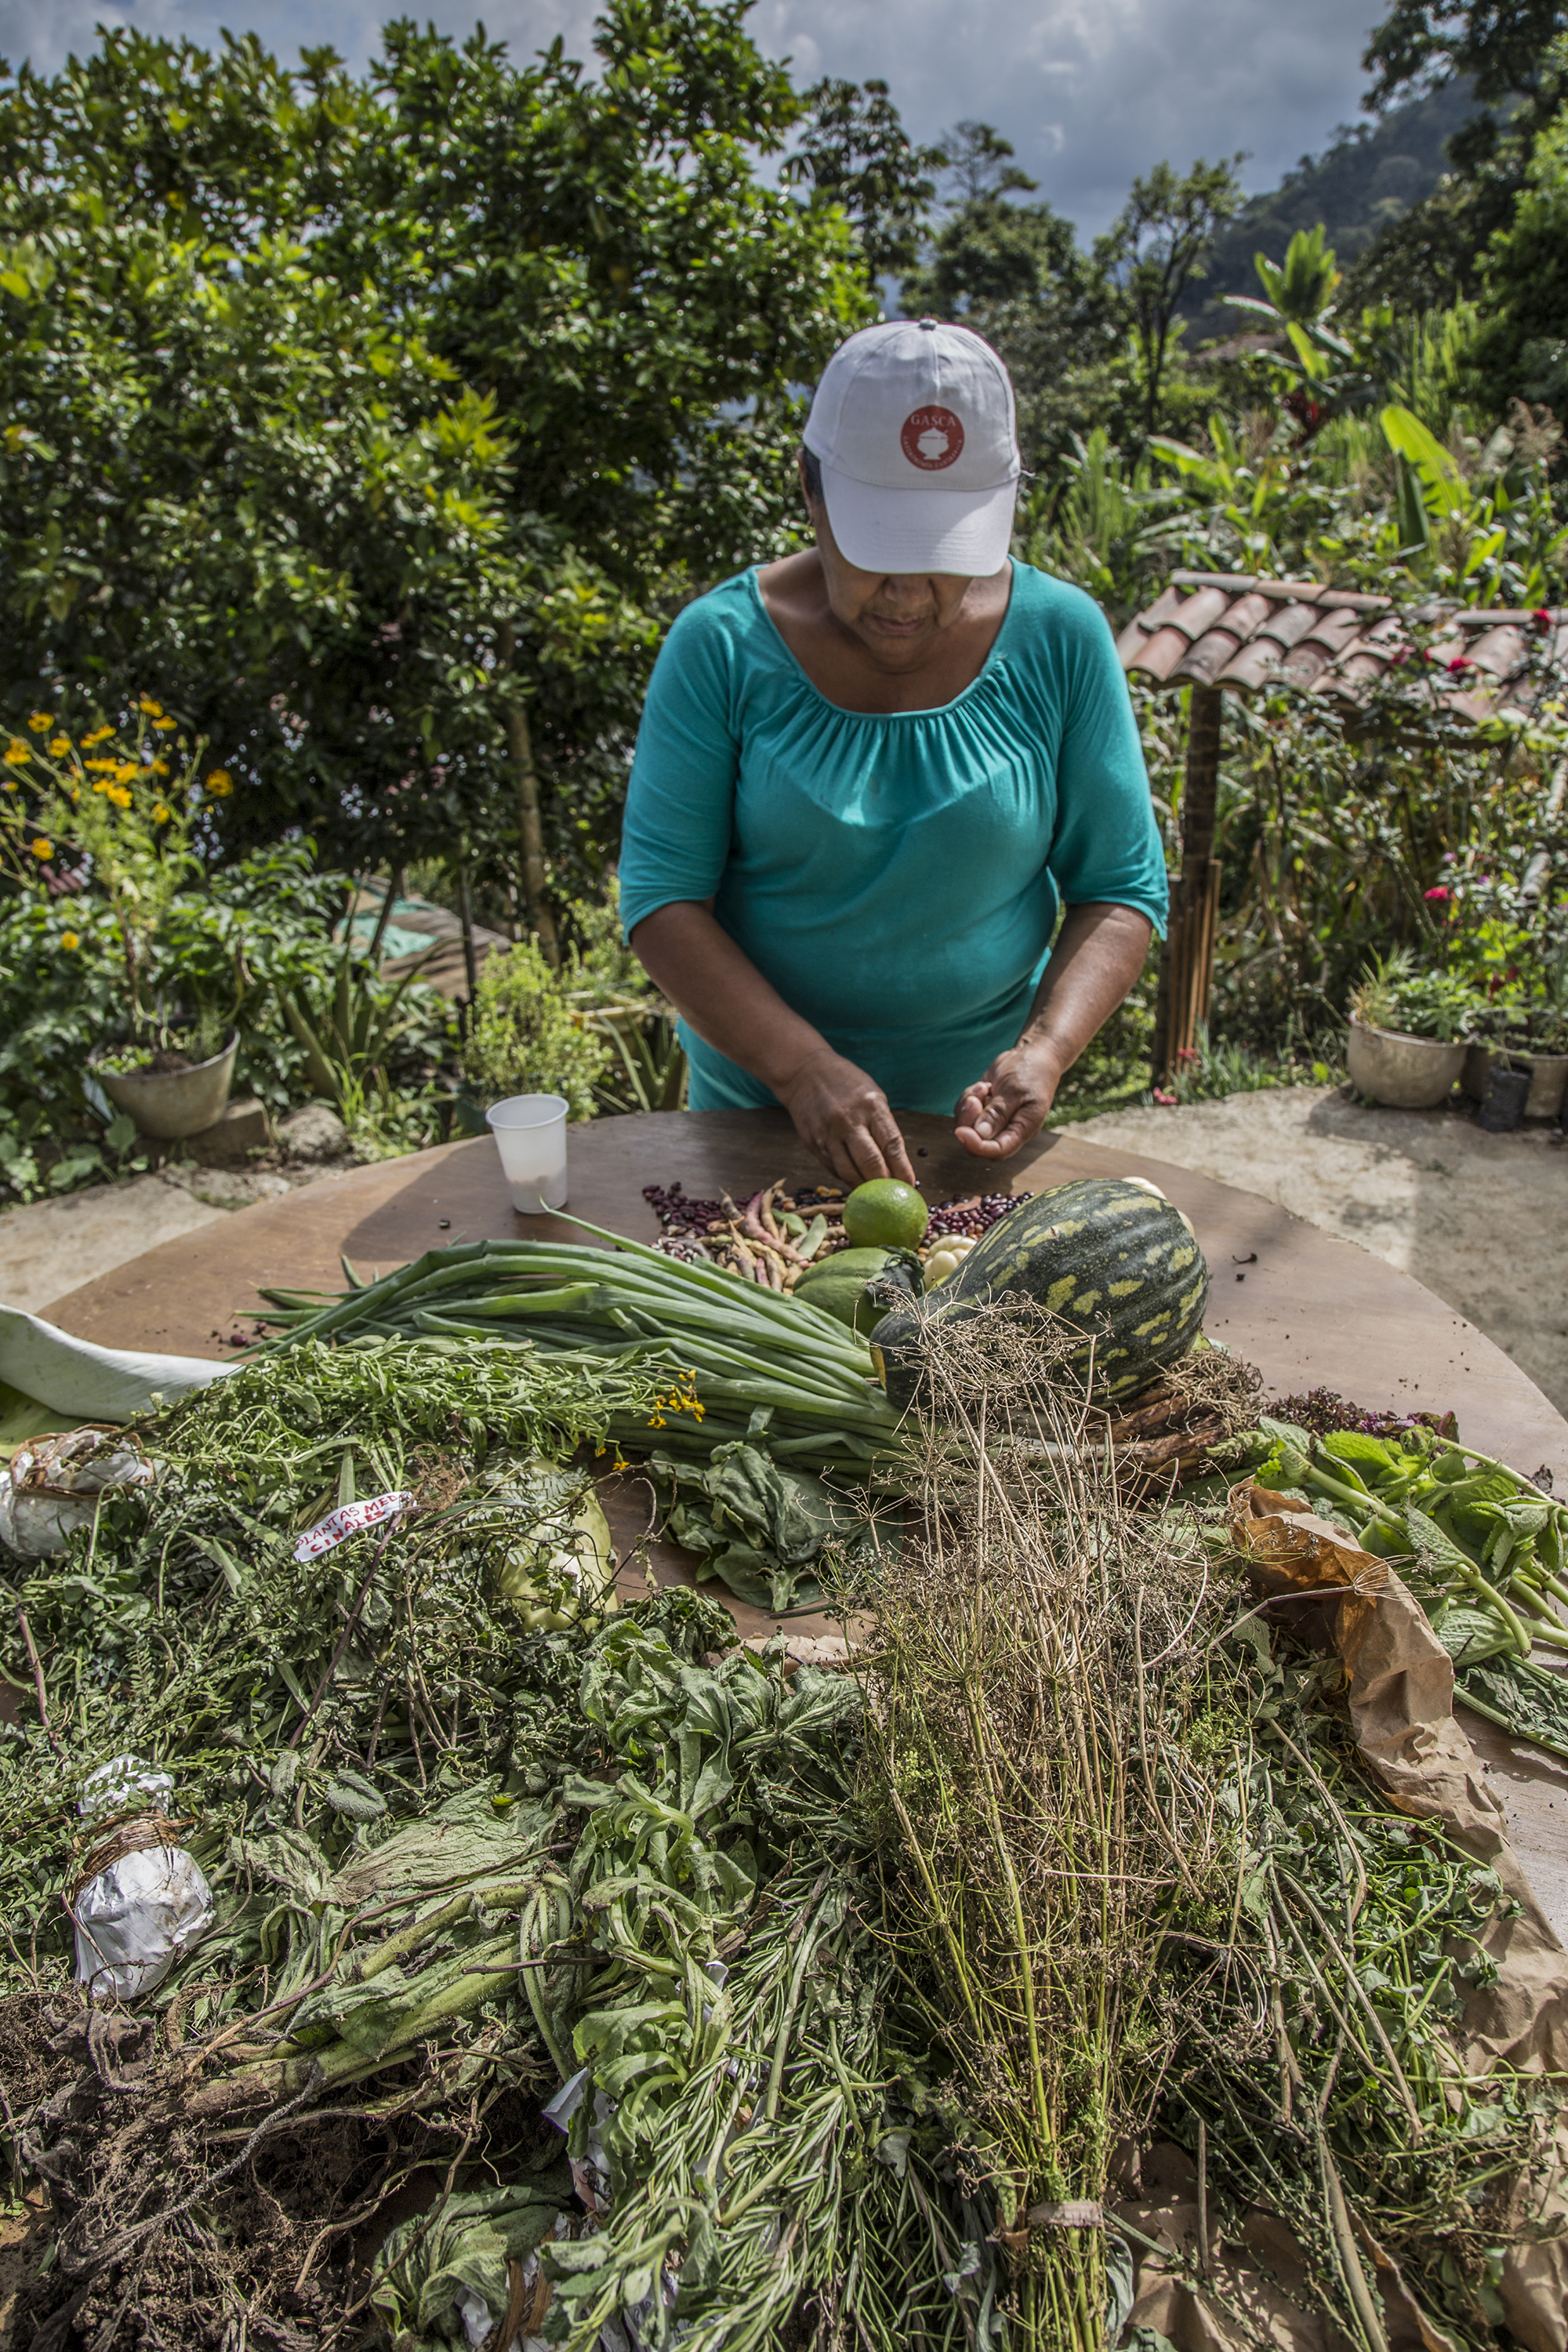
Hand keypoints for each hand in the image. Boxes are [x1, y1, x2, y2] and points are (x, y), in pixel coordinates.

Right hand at [779, 1047, 917, 1185]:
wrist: (804, 1072)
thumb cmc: (846, 1083)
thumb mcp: (873, 1096)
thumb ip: (883, 1127)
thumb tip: (896, 1163)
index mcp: (871, 1106)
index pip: (892, 1145)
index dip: (903, 1170)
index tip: (910, 1185)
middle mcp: (849, 1121)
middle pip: (871, 1163)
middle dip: (884, 1184)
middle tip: (892, 1196)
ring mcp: (828, 1133)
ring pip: (849, 1172)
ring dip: (864, 1187)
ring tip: (874, 1195)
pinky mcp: (813, 1143)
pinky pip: (833, 1168)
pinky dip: (847, 1177)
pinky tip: (855, 1181)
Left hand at [954, 1041, 1060, 1159]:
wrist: (1033, 1055)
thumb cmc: (1031, 1072)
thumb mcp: (1014, 1090)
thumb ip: (998, 1112)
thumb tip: (980, 1134)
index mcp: (1023, 1130)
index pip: (997, 1150)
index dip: (977, 1146)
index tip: (962, 1131)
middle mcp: (1008, 1130)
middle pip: (978, 1141)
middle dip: (969, 1121)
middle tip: (974, 1099)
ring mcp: (995, 1121)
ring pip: (968, 1126)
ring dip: (968, 1107)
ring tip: (984, 1087)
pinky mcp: (985, 1110)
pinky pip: (966, 1113)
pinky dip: (968, 1099)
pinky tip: (983, 1086)